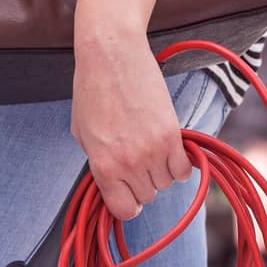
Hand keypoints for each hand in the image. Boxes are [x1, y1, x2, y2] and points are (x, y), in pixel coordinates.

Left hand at [71, 29, 190, 220]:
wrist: (111, 55)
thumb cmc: (91, 91)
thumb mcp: (81, 134)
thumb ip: (98, 163)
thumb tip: (113, 184)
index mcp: (102, 166)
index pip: (124, 210)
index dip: (127, 205)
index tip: (128, 194)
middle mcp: (129, 164)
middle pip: (147, 196)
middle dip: (142, 183)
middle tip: (136, 160)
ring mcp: (152, 150)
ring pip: (166, 183)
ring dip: (160, 171)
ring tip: (150, 148)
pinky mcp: (172, 134)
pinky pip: (184, 169)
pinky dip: (180, 164)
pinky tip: (170, 150)